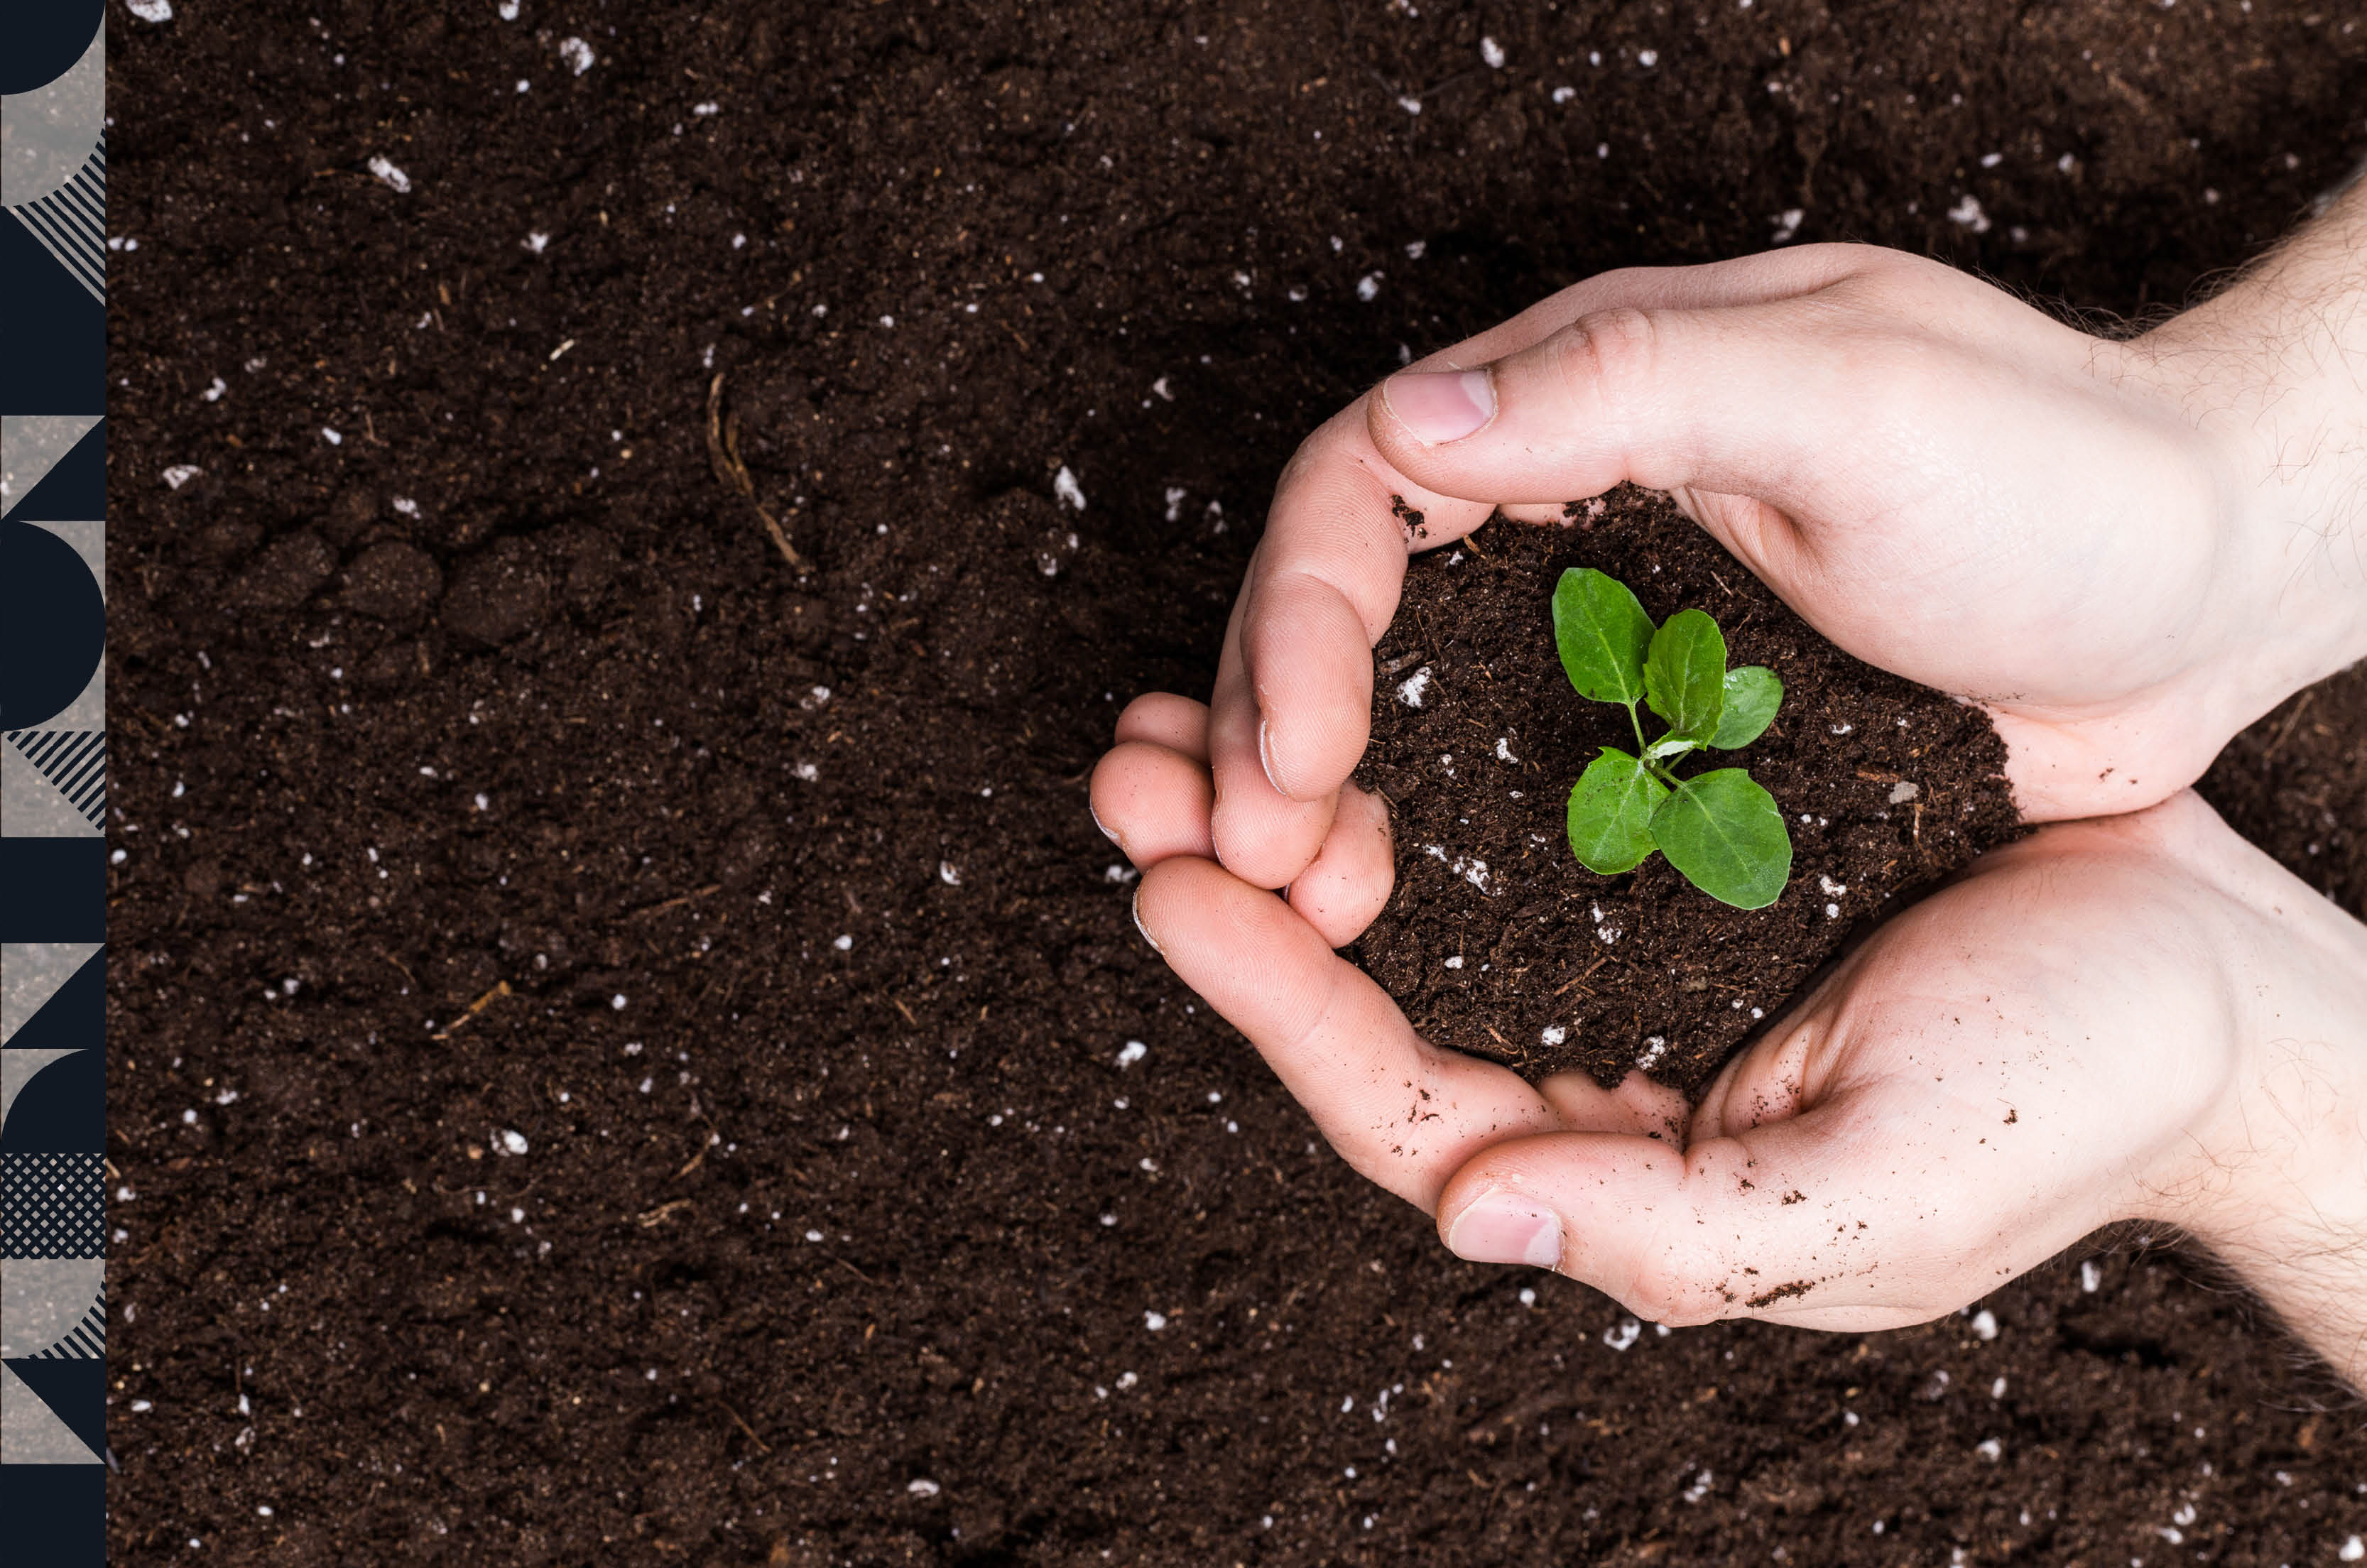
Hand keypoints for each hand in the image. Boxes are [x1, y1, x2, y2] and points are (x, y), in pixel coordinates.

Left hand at [1095, 707, 2366, 1384]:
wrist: (2217, 977)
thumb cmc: (2078, 1087)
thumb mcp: (1882, 1189)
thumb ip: (1674, 1230)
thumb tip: (1469, 1215)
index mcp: (1624, 1175)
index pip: (1393, 1105)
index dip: (1268, 1001)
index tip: (1170, 880)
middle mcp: (1596, 1085)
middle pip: (1359, 1009)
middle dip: (1235, 891)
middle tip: (1130, 771)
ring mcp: (1624, 978)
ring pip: (1407, 914)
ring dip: (1287, 815)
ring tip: (1181, 723)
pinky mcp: (1668, 874)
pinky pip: (1496, 830)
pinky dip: (1407, 764)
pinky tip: (1348, 695)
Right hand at [1214, 195, 2366, 889]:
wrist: (2207, 589)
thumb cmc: (2059, 470)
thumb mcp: (1854, 395)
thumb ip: (1629, 385)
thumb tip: (1405, 423)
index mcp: (1584, 398)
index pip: (1361, 492)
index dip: (1287, 622)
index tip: (1278, 760)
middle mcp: (1565, 512)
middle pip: (1345, 610)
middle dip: (1257, 727)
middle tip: (1226, 860)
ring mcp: (1604, 632)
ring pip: (1400, 710)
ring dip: (1312, 800)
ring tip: (1278, 903)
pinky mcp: (1656, 737)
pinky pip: (1495, 789)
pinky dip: (1418, 847)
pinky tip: (1378, 918)